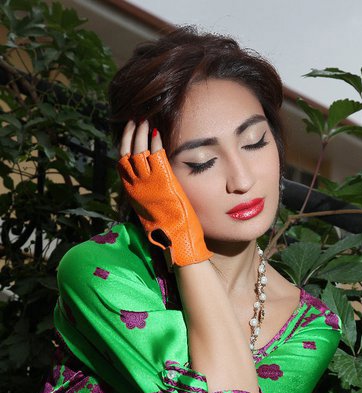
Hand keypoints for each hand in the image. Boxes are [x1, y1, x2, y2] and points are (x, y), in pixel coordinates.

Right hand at [117, 120, 212, 268]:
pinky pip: (155, 155)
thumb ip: (148, 196)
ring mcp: (148, 182)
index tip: (128, 132)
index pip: (121, 163)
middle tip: (135, 119)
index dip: (123, 145)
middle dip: (129, 134)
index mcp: (131, 193)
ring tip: (145, 119)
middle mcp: (135, 186)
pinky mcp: (162, 181)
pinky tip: (158, 131)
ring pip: (138, 150)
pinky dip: (154, 141)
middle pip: (126, 152)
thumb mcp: (150, 211)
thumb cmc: (167, 231)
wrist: (176, 241)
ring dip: (140, 132)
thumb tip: (150, 189)